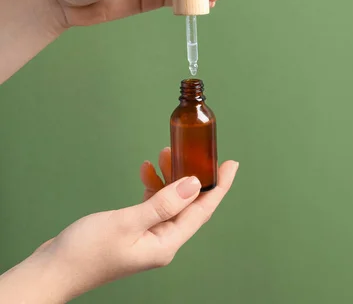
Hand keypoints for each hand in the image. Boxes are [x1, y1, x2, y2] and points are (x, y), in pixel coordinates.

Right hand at [21, 148, 237, 301]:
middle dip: (195, 176)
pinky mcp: (134, 232)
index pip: (203, 210)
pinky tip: (146, 171)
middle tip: (199, 150)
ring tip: (166, 152)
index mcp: (167, 243)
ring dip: (171, 177)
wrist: (51, 270)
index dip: (219, 186)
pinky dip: (152, 187)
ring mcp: (148, 238)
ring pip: (170, 202)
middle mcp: (163, 242)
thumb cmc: (85, 251)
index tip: (231, 164)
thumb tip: (194, 185)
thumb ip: (163, 203)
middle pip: (190, 205)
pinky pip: (153, 206)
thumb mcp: (127, 222)